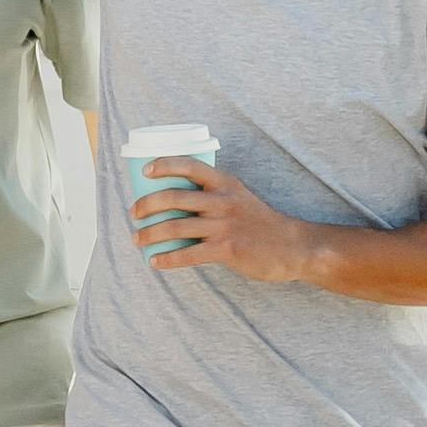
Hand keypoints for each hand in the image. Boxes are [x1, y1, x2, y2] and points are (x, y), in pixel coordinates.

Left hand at [137, 153, 316, 286]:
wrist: (291, 246)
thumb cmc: (259, 222)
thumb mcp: (239, 197)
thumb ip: (213, 195)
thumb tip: (175, 201)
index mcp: (225, 183)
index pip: (190, 166)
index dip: (165, 164)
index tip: (145, 171)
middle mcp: (223, 200)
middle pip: (174, 197)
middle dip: (147, 205)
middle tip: (134, 213)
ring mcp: (225, 225)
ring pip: (176, 227)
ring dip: (150, 234)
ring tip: (137, 239)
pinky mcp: (228, 249)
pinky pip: (189, 254)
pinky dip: (167, 259)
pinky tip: (155, 261)